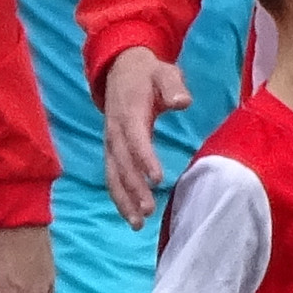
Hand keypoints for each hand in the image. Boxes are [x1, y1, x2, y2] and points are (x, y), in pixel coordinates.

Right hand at [99, 45, 186, 224]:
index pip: (136, 139)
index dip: (145, 159)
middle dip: (134, 188)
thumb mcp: (164, 72)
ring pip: (113, 175)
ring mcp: (110, 143)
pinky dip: (119, 197)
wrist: (120, 69)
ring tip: (137, 224)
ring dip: (123, 200)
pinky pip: (111, 176)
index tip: (157, 179)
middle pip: (123, 164)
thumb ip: (172, 86)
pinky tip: (131, 216)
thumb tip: (182, 101)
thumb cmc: (148, 74)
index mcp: (129, 113)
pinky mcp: (111, 151)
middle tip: (149, 211)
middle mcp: (115, 132)